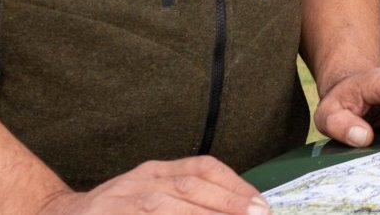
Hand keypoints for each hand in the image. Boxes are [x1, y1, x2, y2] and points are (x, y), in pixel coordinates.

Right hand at [33, 157, 266, 214]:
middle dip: (226, 204)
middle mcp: (139, 180)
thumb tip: (242, 210)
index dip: (234, 186)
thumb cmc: (118, 210)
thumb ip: (189, 200)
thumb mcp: (153, 195)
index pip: (203, 168)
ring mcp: (121, 201)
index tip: (260, 205)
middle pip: (189, 188)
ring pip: (165, 207)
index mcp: (155, 170)